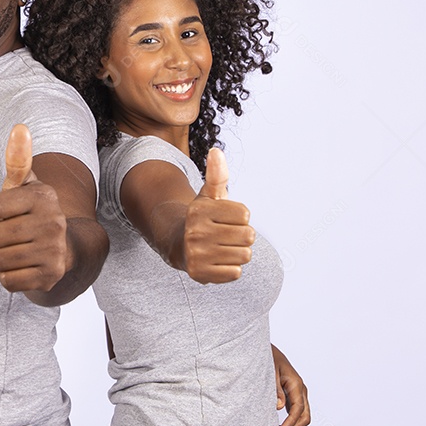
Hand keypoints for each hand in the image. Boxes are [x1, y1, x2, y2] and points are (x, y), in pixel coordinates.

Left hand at [0, 124, 68, 292]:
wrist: (67, 250)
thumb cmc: (34, 214)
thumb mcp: (26, 187)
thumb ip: (18, 161)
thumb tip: (19, 128)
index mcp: (43, 196)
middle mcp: (53, 222)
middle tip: (3, 237)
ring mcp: (54, 251)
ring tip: (12, 251)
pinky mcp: (51, 276)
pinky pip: (7, 281)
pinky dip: (7, 276)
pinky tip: (21, 267)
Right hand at [182, 148, 253, 283]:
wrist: (177, 244)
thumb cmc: (202, 218)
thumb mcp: (209, 195)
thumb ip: (217, 175)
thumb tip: (216, 151)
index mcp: (200, 210)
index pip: (245, 215)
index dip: (240, 217)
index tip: (226, 218)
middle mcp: (195, 232)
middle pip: (248, 236)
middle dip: (242, 236)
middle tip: (226, 235)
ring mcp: (196, 254)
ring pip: (244, 255)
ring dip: (238, 252)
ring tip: (222, 248)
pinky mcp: (199, 274)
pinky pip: (236, 273)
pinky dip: (231, 269)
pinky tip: (218, 261)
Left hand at [272, 345, 309, 425]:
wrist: (269, 350)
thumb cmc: (269, 358)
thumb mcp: (270, 371)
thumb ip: (275, 389)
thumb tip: (279, 407)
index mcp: (296, 384)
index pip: (298, 409)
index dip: (290, 423)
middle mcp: (301, 390)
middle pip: (305, 416)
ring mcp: (299, 393)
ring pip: (303, 416)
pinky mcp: (294, 395)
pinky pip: (297, 412)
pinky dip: (292, 421)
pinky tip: (280, 425)